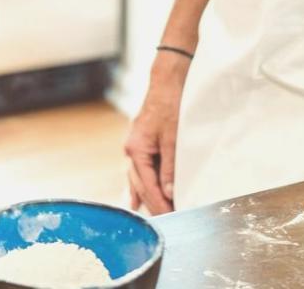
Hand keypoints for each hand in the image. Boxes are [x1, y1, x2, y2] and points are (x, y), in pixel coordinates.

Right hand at [123, 53, 189, 214]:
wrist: (165, 84)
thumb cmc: (169, 106)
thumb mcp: (172, 138)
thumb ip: (170, 167)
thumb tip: (169, 191)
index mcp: (136, 150)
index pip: (147, 185)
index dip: (158, 202)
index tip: (169, 216)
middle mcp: (131, 150)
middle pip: (139, 185)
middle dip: (151, 203)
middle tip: (164, 220)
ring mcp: (133, 147)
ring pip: (135, 179)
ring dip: (143, 197)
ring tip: (143, 216)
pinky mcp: (139, 144)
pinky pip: (137, 170)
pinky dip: (138, 185)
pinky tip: (134, 197)